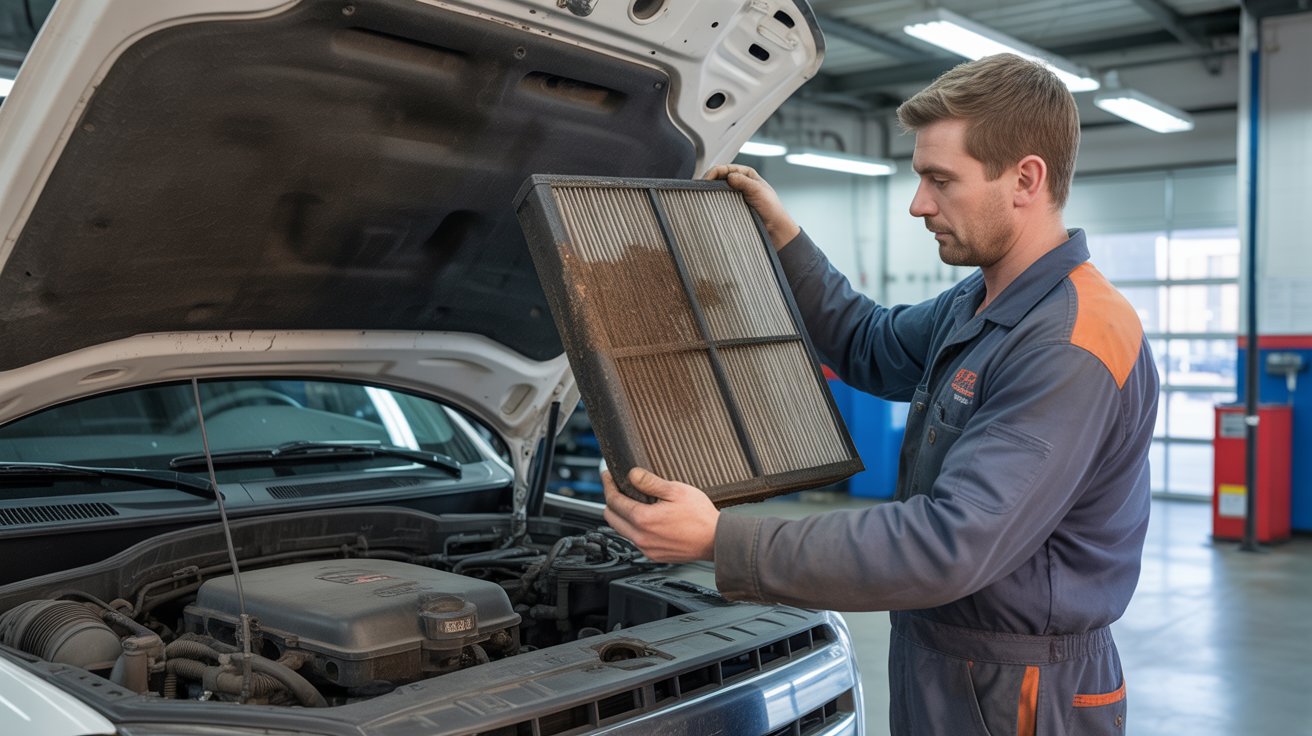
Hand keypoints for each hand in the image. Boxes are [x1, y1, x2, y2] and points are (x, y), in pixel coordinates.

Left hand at [603, 467, 718, 562]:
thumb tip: (632, 475)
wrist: (716, 540)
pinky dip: (633, 527)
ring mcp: (646, 548)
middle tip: (616, 487)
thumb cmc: (701, 517)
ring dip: (621, 514)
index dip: (608, 485)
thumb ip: (650, 482)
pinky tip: (645, 517)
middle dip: (611, 500)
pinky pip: (635, 540)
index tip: (608, 476)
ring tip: (631, 500)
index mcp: (644, 519)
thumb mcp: (676, 491)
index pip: (614, 501)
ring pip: (621, 529)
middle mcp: (641, 537)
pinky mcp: (654, 555)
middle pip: (611, 517)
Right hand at [705, 163, 799, 250]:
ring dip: (711, 192)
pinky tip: (709, 204)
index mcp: (747, 175)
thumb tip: (729, 176)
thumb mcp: (758, 190)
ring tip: (702, 195)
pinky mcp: (733, 207)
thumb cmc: (772, 209)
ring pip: (719, 190)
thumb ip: (744, 181)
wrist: (775, 229)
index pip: (726, 168)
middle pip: (720, 178)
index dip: (714, 172)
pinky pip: (721, 202)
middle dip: (709, 181)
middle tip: (700, 188)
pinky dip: (714, 202)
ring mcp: (736, 196)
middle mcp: (741, 183)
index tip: (705, 180)